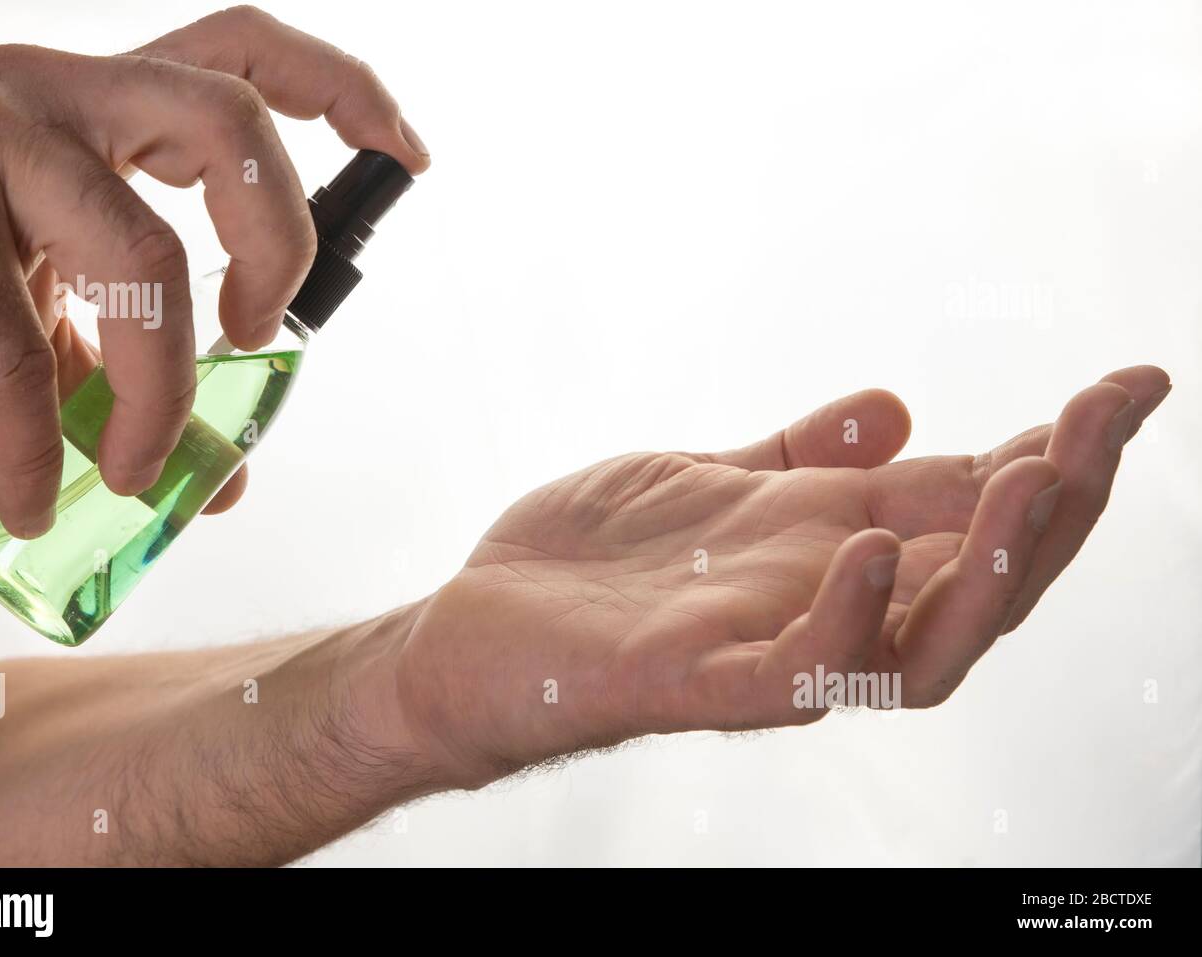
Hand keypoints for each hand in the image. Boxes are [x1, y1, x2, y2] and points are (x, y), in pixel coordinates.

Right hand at [0, 6, 428, 535]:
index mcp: (107, 110)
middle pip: (228, 122)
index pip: (243, 55)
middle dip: (278, 243)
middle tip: (257, 335)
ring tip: (129, 469)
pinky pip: (16, 345)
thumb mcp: (59, 326)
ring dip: (156, 390)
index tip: (411, 157)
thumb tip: (218, 479)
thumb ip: (140, 379)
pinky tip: (31, 498)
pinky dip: (34, 444)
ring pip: (142, 253)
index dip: (340, 91)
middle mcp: (56, 95)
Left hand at [392, 366, 1170, 787]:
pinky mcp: (691, 682)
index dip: (1057, 454)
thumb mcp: (703, 480)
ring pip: (922, 642)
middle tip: (1105, 423)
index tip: (1127, 388)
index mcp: (826, 546)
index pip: (970, 506)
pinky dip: (847, 617)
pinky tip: (869, 545)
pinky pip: (798, 672)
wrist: (470, 634)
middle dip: (1058, 505)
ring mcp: (763, 651)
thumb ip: (798, 456)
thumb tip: (896, 410)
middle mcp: (818, 604)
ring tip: (1034, 483)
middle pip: (978, 578)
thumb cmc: (586, 569)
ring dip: (988, 568)